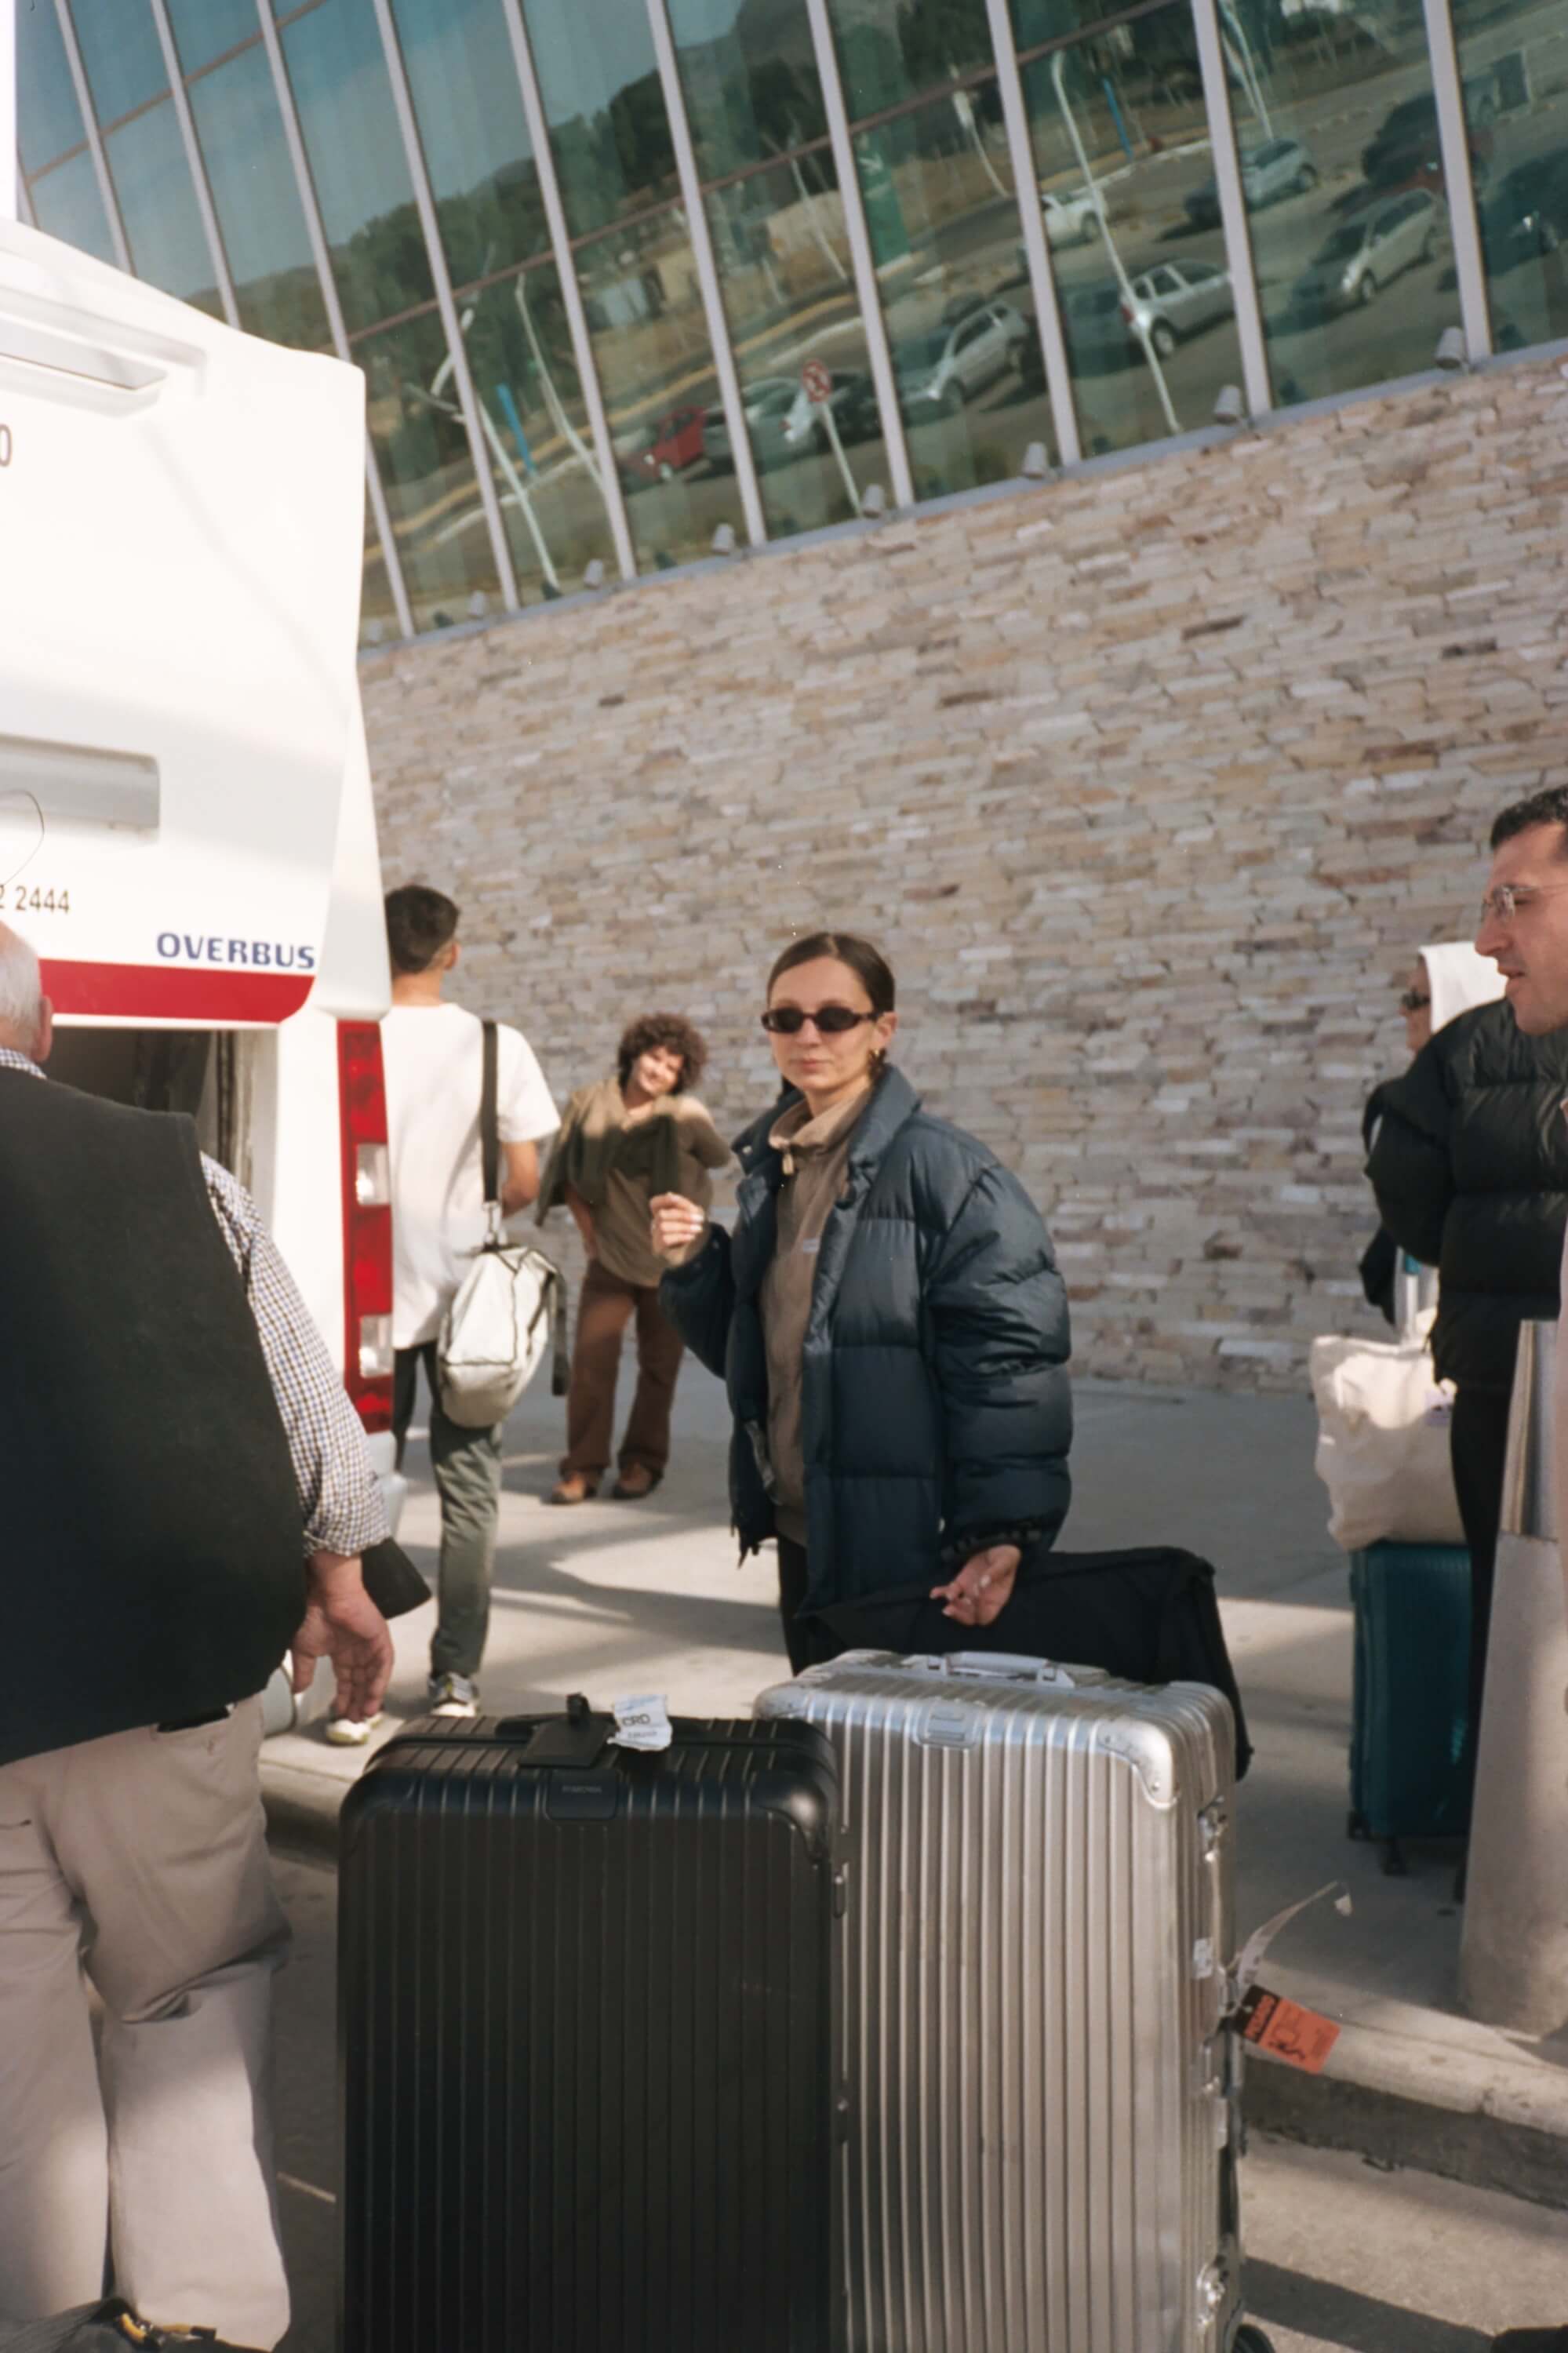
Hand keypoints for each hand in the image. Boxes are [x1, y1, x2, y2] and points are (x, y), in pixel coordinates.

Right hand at [290, 1550, 393, 1723]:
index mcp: (339, 1649)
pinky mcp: (379, 1637)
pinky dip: (380, 1681)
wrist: (323, 1592)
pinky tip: (374, 1696)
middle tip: (356, 1720)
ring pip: (374, 1675)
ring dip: (371, 1695)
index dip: (344, 1697)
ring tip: (366, 1713)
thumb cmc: (311, 1612)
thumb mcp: (303, 1650)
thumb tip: (298, 1690)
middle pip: (361, 1680)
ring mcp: (369, 1642)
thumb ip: (304, 1671)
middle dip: (359, 1701)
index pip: (346, 1679)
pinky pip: (384, 1663)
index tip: (341, 1713)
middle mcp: (356, 1648)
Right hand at [650, 1191, 704, 1256]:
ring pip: (663, 1227)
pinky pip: (665, 1240)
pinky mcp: (658, 1249)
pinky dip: (681, 1237)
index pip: (654, 1203)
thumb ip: (684, 1205)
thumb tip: (669, 1194)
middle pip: (661, 1214)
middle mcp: (655, 1224)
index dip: (665, 1200)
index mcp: (661, 1213)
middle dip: (682, 1215)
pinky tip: (692, 1237)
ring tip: (698, 1229)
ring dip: (683, 1227)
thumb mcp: (692, 1214)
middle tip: (699, 1219)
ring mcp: (655, 1237)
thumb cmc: (692, 1228)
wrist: (695, 1251)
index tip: (678, 1199)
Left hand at [929, 1543, 1021, 1628]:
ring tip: (948, 1596)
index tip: (976, 1598)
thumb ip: (996, 1572)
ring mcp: (969, 1593)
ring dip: (951, 1604)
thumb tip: (983, 1584)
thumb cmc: (1006, 1555)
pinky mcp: (960, 1583)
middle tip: (951, 1608)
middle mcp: (982, 1601)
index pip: (986, 1616)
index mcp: (997, 1600)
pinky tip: (934, 1593)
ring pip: (958, 1606)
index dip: (980, 1612)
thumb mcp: (1006, 1561)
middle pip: (970, 1617)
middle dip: (960, 1614)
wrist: (996, 1544)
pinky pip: (950, 1591)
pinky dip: (941, 1593)